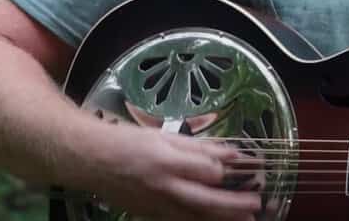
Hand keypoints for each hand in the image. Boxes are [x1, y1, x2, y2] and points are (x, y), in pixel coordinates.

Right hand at [82, 122, 262, 220]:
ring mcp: (156, 205)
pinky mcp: (150, 215)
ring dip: (221, 219)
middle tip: (256, 204)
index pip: (207, 171)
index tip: (248, 166)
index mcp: (168, 162)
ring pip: (194, 216)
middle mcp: (164, 187)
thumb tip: (231, 152)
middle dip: (233, 205)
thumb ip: (200, 147)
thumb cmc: (128, 143)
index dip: (229, 170)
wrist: (92, 161)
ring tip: (245, 220)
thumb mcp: (166, 137)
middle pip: (204, 200)